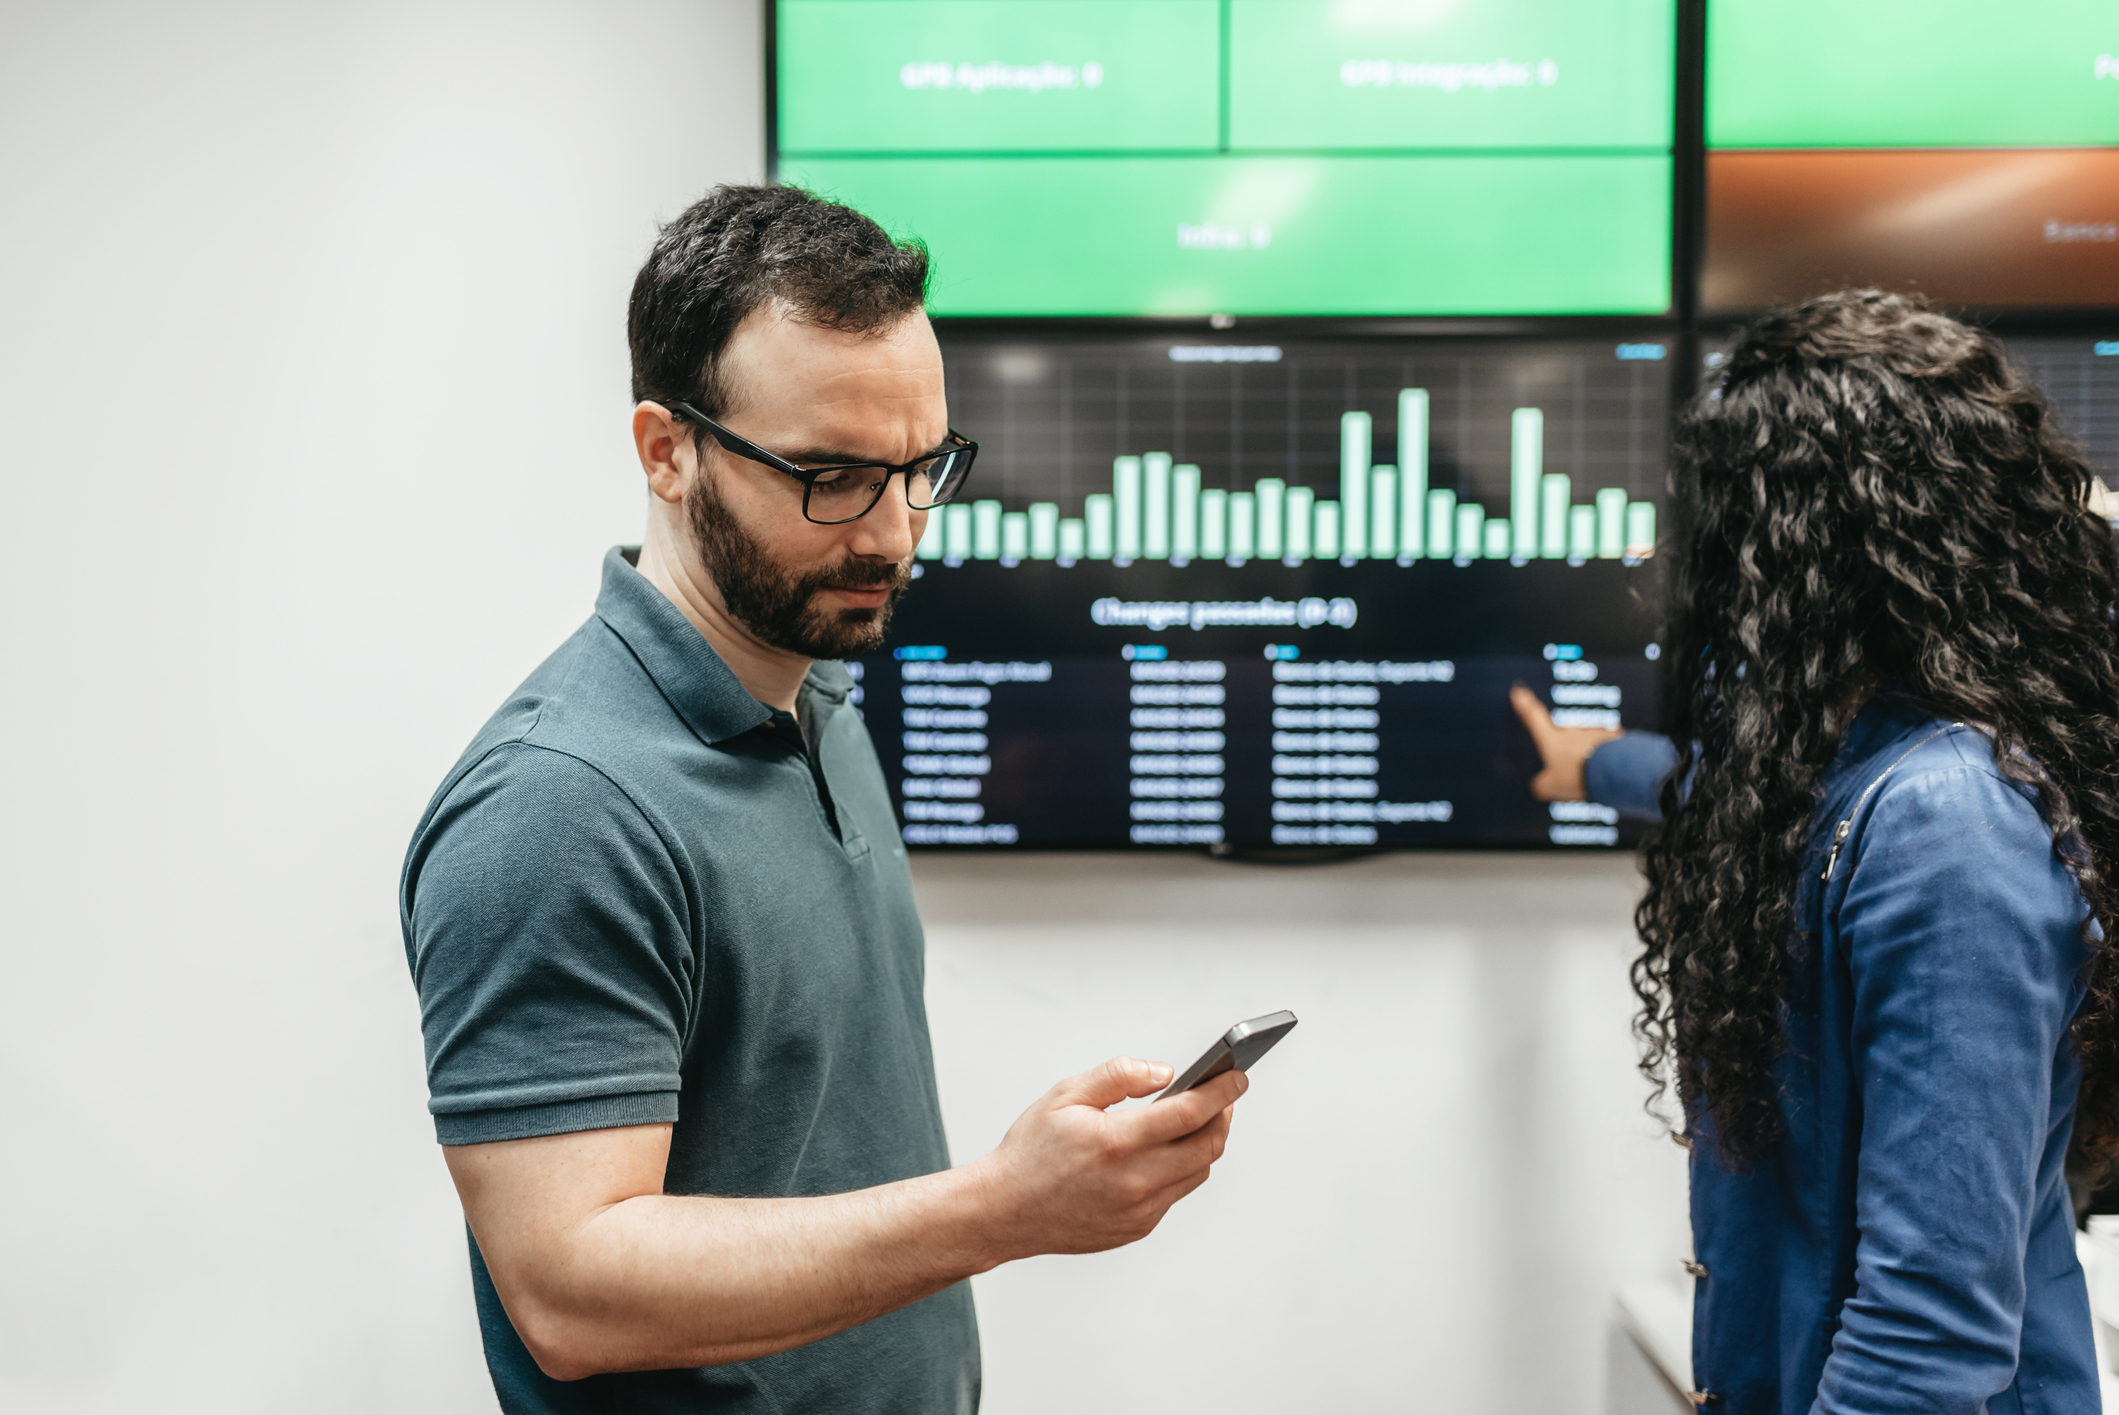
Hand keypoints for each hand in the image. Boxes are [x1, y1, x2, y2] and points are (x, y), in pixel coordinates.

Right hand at [973, 1057, 1243, 1261]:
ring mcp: (1139, 1210)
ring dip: (1205, 1143)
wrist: (1004, 1211)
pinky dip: (1180, 1168)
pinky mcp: (1138, 1228)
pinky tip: (1165, 1151)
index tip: (1237, 1077)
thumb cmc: (1030, 1152)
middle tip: (1223, 1096)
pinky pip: (1175, 1193)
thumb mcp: (1066, 1095)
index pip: (1192, 1112)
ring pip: (1197, 1172)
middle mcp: (1135, 1181)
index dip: (1223, 1091)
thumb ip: (1119, 1076)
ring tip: (1197, 1120)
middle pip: (1208, 1146)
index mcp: (1118, 1142)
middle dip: (1223, 1116)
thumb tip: (1165, 1073)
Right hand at [1510, 684, 1621, 802]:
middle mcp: (1570, 730)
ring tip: (1590, 774)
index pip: (1533, 717)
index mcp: (1550, 738)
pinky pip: (1606, 746)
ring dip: (1585, 753)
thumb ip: (1540, 784)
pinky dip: (1605, 756)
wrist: (1612, 772)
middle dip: (1563, 745)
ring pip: (1584, 741)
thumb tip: (1538, 784)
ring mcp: (1592, 732)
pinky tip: (1607, 771)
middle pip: (1561, 733)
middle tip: (1568, 766)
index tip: (1519, 691)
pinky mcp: (1613, 739)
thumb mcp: (1550, 787)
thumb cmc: (1576, 776)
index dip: (1524, 704)